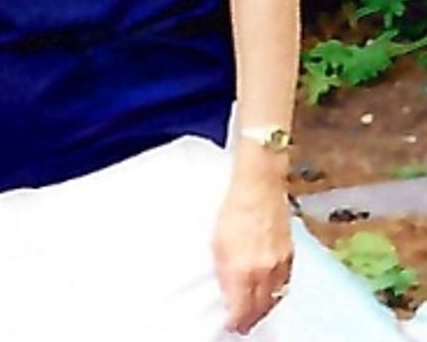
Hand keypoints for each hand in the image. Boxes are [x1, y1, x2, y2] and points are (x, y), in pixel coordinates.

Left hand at [212, 177, 292, 334]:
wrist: (259, 182)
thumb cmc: (234, 204)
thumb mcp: (216, 241)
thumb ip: (222, 271)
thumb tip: (226, 292)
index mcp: (241, 268)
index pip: (240, 310)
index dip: (234, 321)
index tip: (228, 324)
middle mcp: (263, 270)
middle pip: (260, 309)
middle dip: (250, 319)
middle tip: (241, 323)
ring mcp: (279, 263)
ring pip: (274, 298)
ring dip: (264, 308)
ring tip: (254, 311)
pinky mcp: (290, 254)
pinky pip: (284, 283)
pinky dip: (276, 292)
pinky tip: (269, 290)